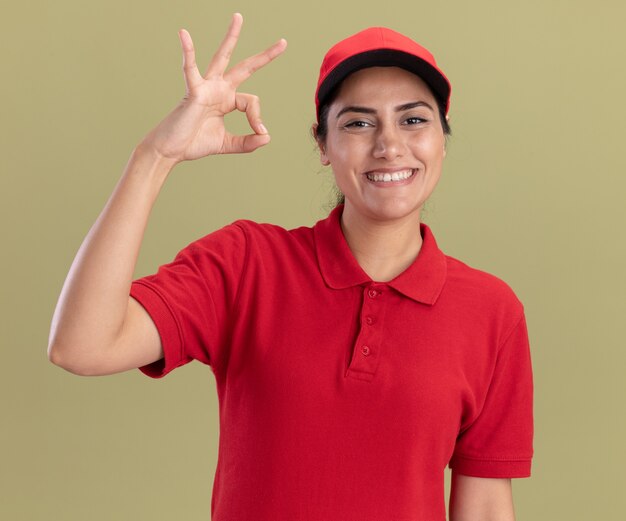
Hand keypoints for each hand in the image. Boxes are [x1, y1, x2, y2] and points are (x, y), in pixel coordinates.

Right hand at [139, 13, 286, 163]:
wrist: (171, 150)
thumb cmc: (193, 143)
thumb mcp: (227, 144)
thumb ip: (246, 143)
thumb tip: (266, 137)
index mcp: (226, 100)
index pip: (251, 101)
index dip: (258, 117)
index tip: (259, 131)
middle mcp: (218, 89)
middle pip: (245, 67)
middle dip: (264, 56)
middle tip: (283, 42)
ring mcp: (206, 88)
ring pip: (222, 57)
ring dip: (231, 38)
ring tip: (239, 18)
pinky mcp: (193, 92)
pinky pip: (190, 69)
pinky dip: (188, 52)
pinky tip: (183, 34)